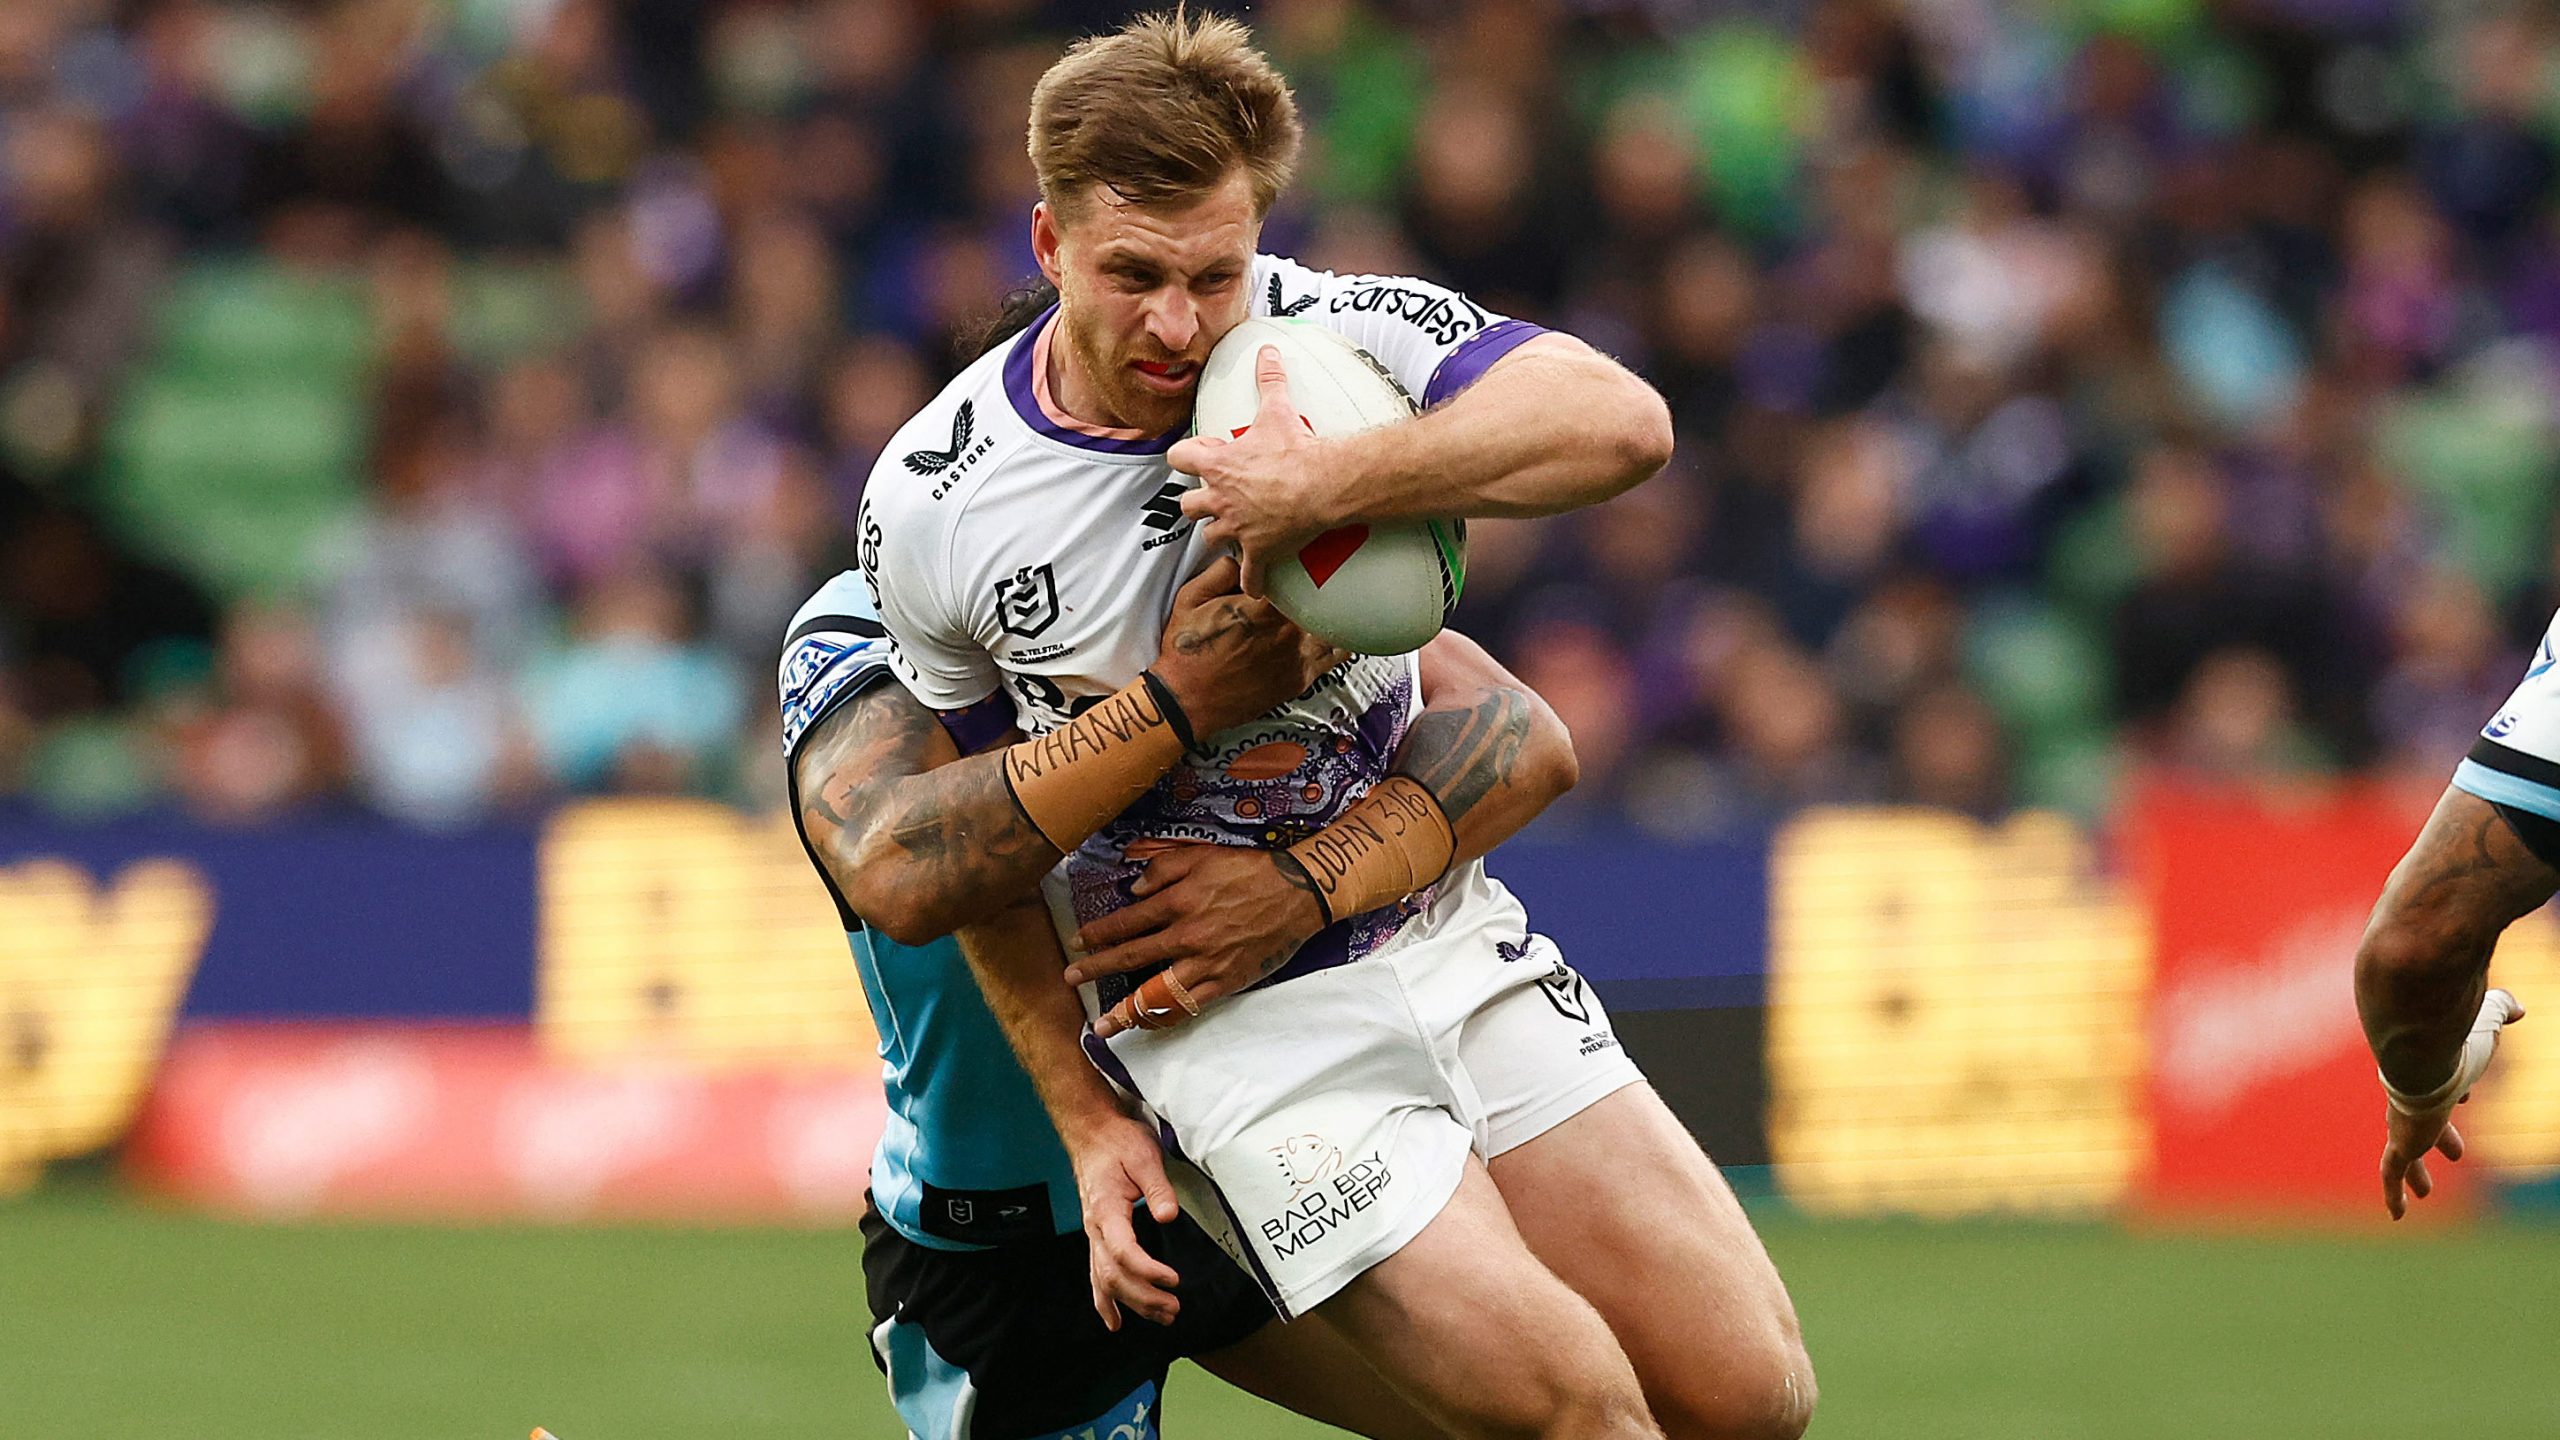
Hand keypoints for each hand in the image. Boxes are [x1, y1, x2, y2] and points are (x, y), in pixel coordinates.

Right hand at [1066, 1109, 1183, 1329]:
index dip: (1148, 1271)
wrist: (1093, 1133)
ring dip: (1131, 1303)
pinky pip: (1096, 1275)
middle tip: (1174, 1308)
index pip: (1124, 1251)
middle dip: (1143, 1297)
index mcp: (1106, 1209)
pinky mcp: (1097, 1235)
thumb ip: (1158, 1188)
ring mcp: (1093, 1234)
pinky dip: (1104, 1301)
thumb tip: (1168, 1215)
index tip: (1173, 1280)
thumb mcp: (1144, 1156)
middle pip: (1114, 1274)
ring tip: (1160, 1316)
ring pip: (1105, 1280)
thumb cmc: (1118, 1142)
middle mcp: (1095, 1228)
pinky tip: (1115, 1320)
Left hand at [1067, 845, 1327, 1036]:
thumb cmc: (1249, 869)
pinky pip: (1192, 1005)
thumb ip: (1163, 869)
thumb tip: (1133, 893)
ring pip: (1159, 991)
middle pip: (1134, 957)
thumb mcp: (1203, 855)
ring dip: (1127, 1009)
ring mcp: (1208, 962)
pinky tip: (1149, 1025)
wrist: (1297, 893)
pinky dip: (1168, 1016)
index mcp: (1180, 901)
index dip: (1100, 933)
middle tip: (1071, 979)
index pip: (1129, 922)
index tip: (1079, 942)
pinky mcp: (1227, 980)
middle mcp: (1189, 935)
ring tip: (1103, 1025)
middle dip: (1098, 969)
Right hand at [1151, 554, 1347, 734]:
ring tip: (1339, 600)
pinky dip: (1342, 643)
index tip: (1300, 558)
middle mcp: (1285, 631)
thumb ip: (1220, 572)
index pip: (1296, 577)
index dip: (1299, 566)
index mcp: (1262, 607)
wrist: (1187, 700)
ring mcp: (1296, 656)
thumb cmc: (1187, 652)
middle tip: (1326, 574)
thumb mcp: (1190, 598)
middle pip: (1318, 599)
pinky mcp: (1299, 679)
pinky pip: (1333, 658)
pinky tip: (1344, 632)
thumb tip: (1241, 559)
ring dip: (1334, 613)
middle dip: (1320, 587)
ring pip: (1331, 626)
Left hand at [1167, 345, 1350, 596]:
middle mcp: (1219, 499)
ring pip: (1212, 538)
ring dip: (1220, 535)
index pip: (1178, 458)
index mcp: (1217, 465)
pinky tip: (1255, 585)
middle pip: (1188, 506)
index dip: (1184, 456)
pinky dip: (1251, 580)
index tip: (1196, 456)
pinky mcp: (1258, 551)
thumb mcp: (1278, 409)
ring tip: (1233, 532)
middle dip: (1198, 503)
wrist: (1321, 485)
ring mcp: (1237, 528)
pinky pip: (1248, 574)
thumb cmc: (1295, 448)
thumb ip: (1269, 379)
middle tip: (1214, 498)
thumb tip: (1267, 351)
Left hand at [2381, 988, 2524, 1219]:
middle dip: (2439, 1136)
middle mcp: (2411, 1094)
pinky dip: (2393, 1193)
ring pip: (2405, 1149)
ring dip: (2415, 1171)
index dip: (2456, 1092)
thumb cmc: (2455, 1032)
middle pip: (2421, 1119)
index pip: (2440, 1086)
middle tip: (2453, 1152)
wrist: (2420, 1045)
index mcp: (2432, 1068)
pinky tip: (2396, 1214)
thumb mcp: (2486, 1020)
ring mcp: (2403, 1118)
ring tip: (2424, 1192)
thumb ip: (2500, 1010)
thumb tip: (2519, 1008)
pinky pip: (2393, 1171)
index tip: (2467, 1097)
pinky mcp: (2400, 1139)